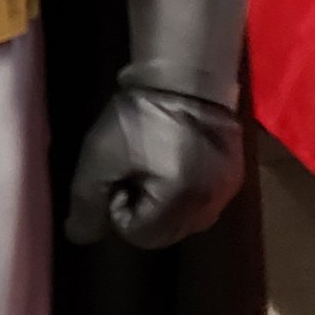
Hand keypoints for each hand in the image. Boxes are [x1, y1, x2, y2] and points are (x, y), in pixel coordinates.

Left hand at [66, 90, 244, 250]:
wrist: (185, 76)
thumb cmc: (139, 116)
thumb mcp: (100, 157)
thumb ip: (86, 203)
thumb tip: (80, 238)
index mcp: (179, 201)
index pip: (138, 234)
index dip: (119, 206)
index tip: (119, 173)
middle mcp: (210, 205)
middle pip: (164, 233)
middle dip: (143, 209)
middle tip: (135, 170)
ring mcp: (226, 192)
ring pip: (185, 221)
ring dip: (166, 204)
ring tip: (156, 166)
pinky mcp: (235, 177)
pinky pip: (204, 203)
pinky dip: (187, 193)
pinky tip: (177, 163)